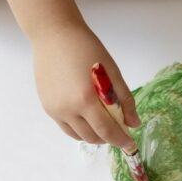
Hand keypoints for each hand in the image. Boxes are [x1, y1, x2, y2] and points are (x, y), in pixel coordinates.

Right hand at [31, 21, 139, 146]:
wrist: (54, 35)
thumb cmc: (86, 48)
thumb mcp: (112, 72)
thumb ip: (124, 100)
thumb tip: (133, 124)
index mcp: (85, 99)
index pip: (106, 131)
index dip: (120, 140)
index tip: (130, 145)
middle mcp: (68, 109)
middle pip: (92, 137)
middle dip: (108, 138)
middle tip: (117, 131)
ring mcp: (55, 110)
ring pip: (79, 136)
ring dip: (94, 136)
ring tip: (102, 126)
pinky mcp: (48, 107)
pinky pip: (67, 128)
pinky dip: (80, 130)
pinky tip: (88, 121)